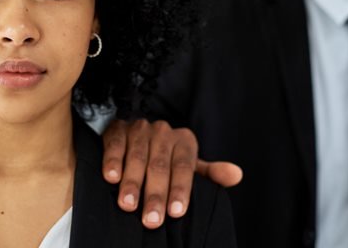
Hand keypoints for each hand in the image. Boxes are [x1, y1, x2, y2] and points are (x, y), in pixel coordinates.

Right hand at [102, 119, 241, 228]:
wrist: (138, 133)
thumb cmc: (167, 157)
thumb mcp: (189, 164)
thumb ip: (210, 173)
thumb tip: (236, 175)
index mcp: (184, 141)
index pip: (183, 168)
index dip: (180, 190)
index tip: (176, 212)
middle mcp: (163, 132)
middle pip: (159, 166)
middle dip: (155, 194)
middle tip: (151, 219)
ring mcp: (139, 129)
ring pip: (137, 157)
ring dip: (132, 182)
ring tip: (127, 204)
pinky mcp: (117, 129)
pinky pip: (115, 145)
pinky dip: (112, 161)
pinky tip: (110, 177)